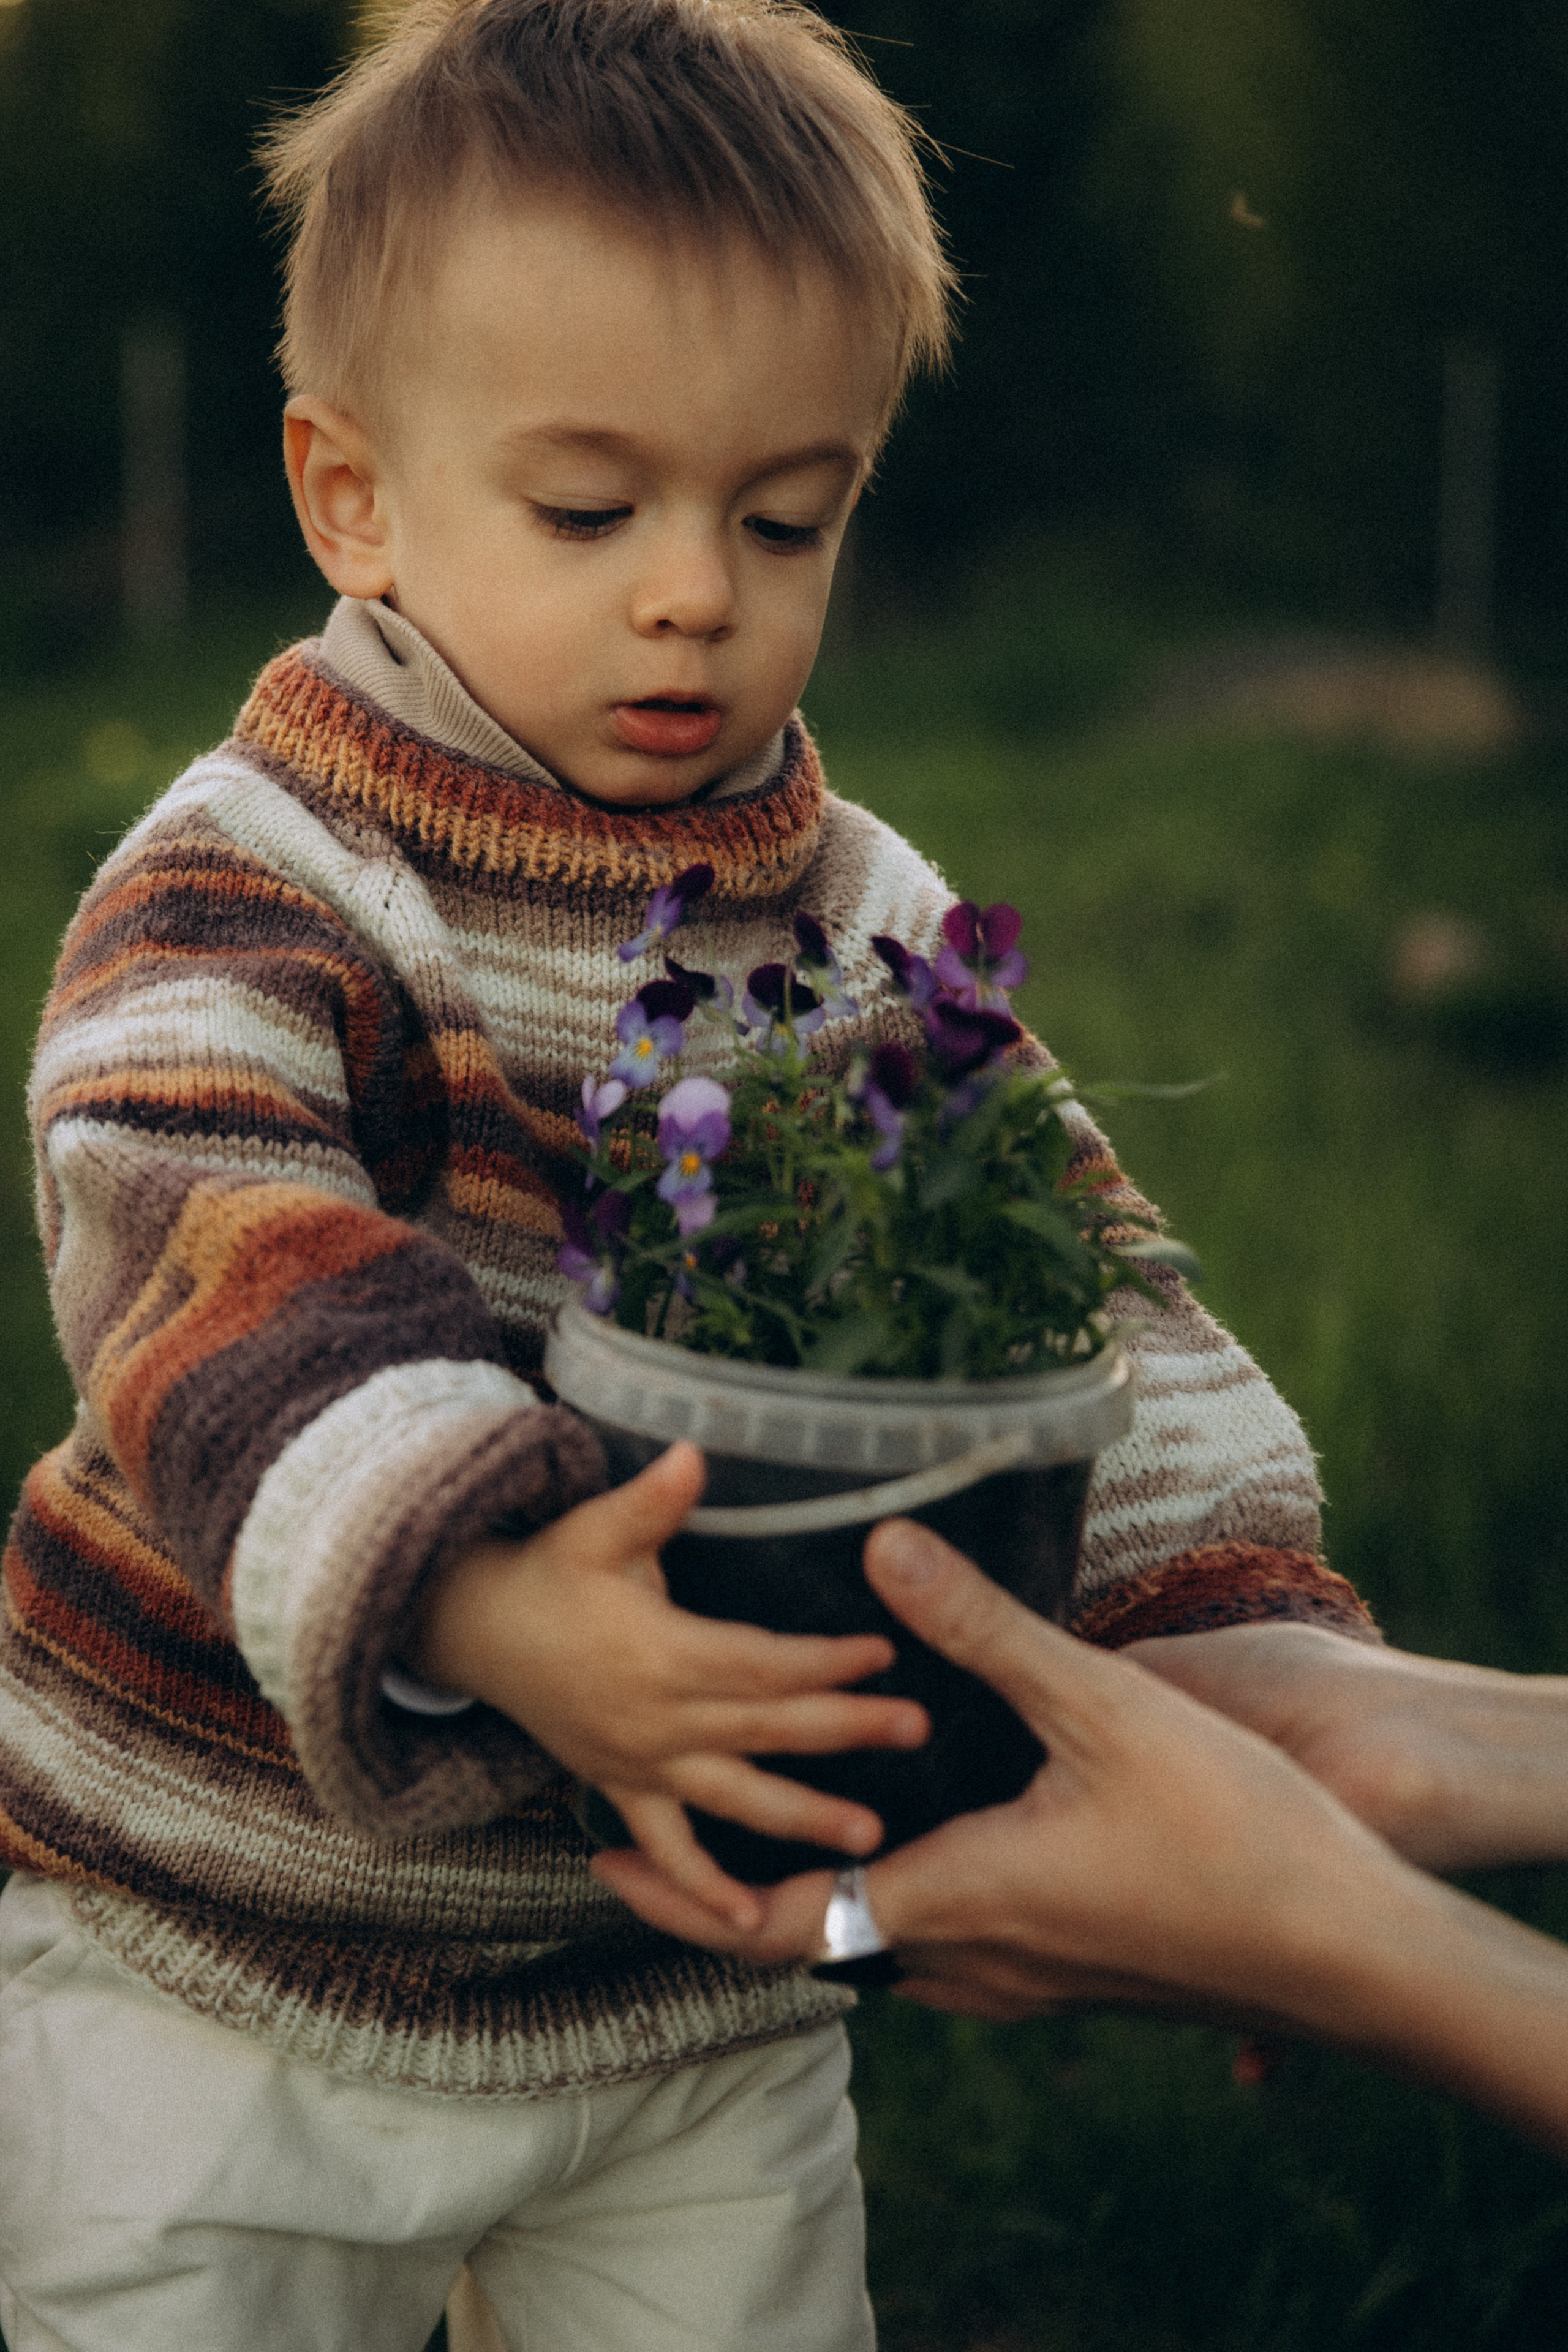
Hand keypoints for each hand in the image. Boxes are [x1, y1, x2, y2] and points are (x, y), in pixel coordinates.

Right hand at [407, 1442, 927, 1927]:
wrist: (476, 1631)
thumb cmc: (549, 1572)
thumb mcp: (596, 1529)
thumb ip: (652, 1501)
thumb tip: (694, 1452)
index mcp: (661, 1653)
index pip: (760, 1662)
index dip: (823, 1661)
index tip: (883, 1655)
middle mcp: (658, 1719)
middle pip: (767, 1728)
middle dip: (844, 1729)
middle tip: (916, 1730)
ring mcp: (640, 1764)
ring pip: (735, 1798)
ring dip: (803, 1817)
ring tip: (871, 1838)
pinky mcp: (622, 1790)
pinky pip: (668, 1850)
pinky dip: (704, 1890)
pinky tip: (753, 1922)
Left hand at [594, 1524, 1567, 2160]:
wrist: (1346, 1953)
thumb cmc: (1229, 1835)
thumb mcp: (1100, 1708)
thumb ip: (983, 1628)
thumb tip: (880, 1548)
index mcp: (953, 1899)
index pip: (779, 1925)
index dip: (683, 1900)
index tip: (609, 1857)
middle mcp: (971, 1965)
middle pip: (816, 1947)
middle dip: (734, 1895)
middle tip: (673, 1834)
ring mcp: (1025, 1985)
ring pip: (886, 1954)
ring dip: (820, 1897)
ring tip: (782, 1819)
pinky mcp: (1072, 1977)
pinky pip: (948, 1953)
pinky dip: (895, 1904)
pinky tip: (927, 1843)